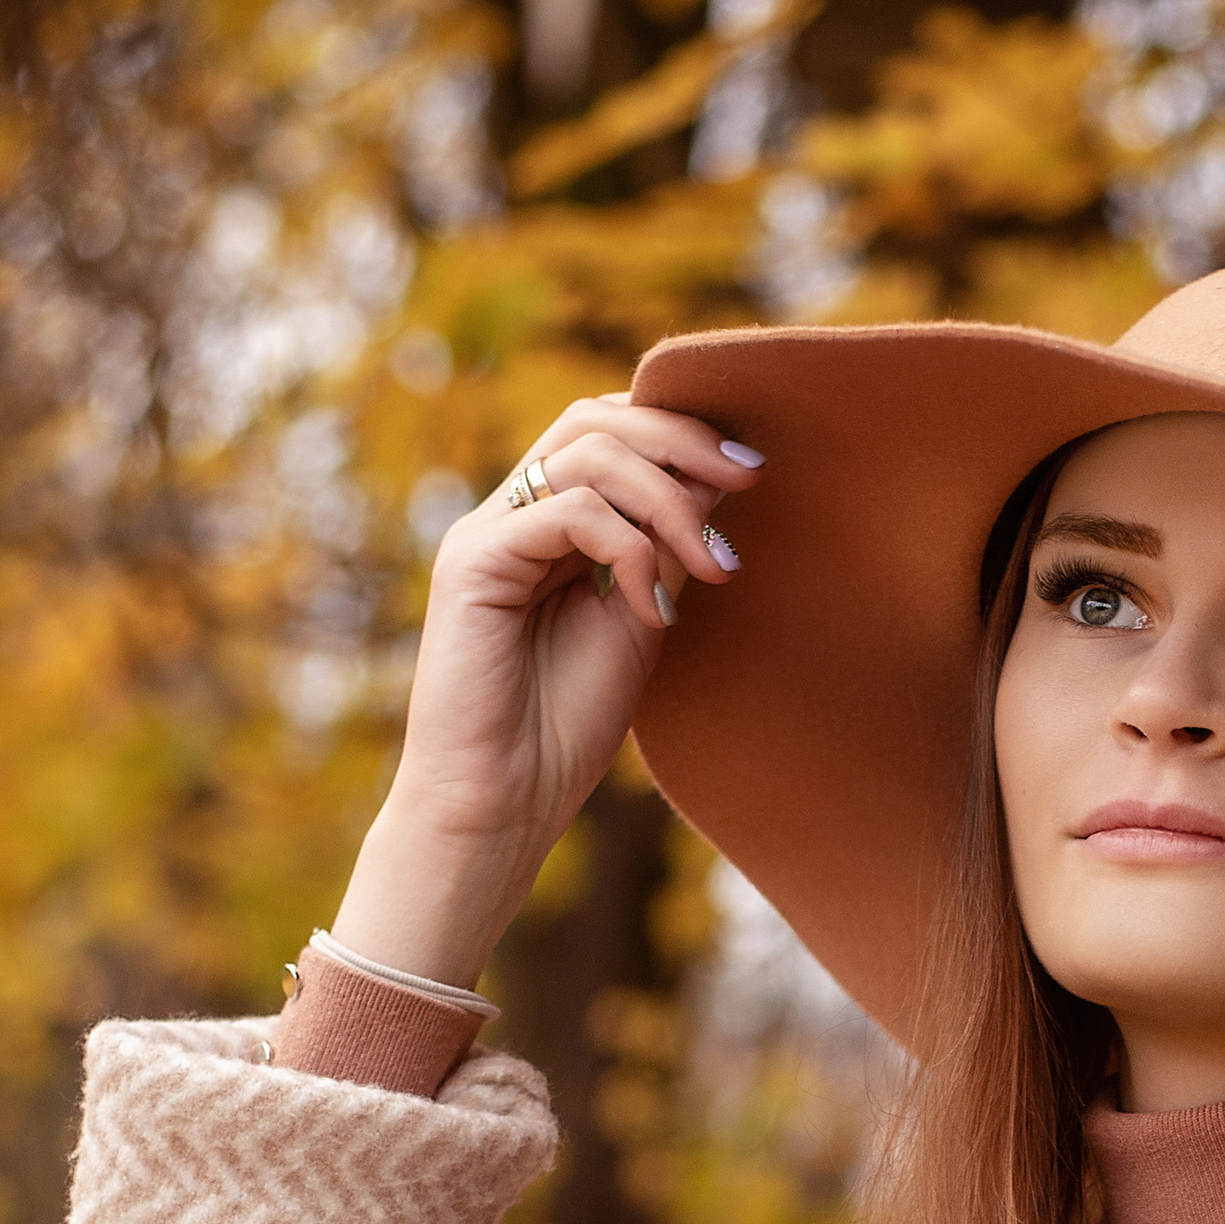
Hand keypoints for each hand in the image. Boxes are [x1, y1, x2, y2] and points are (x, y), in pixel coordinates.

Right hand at [332, 395, 759, 987]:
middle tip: (747, 482)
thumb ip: (664, 550)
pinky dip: (628, 548)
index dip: (680, 433)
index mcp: (547, 523)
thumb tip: (715, 485)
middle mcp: (511, 514)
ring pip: (588, 454)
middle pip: (595, 419)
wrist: (501, 804)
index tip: (751, 474)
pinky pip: (568, 511)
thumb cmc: (565, 727)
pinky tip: (650, 610)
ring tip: (713, 566)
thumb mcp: (639, 621)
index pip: (608, 432)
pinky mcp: (472, 562)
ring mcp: (487, 533)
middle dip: (682, 440)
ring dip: (670, 501)